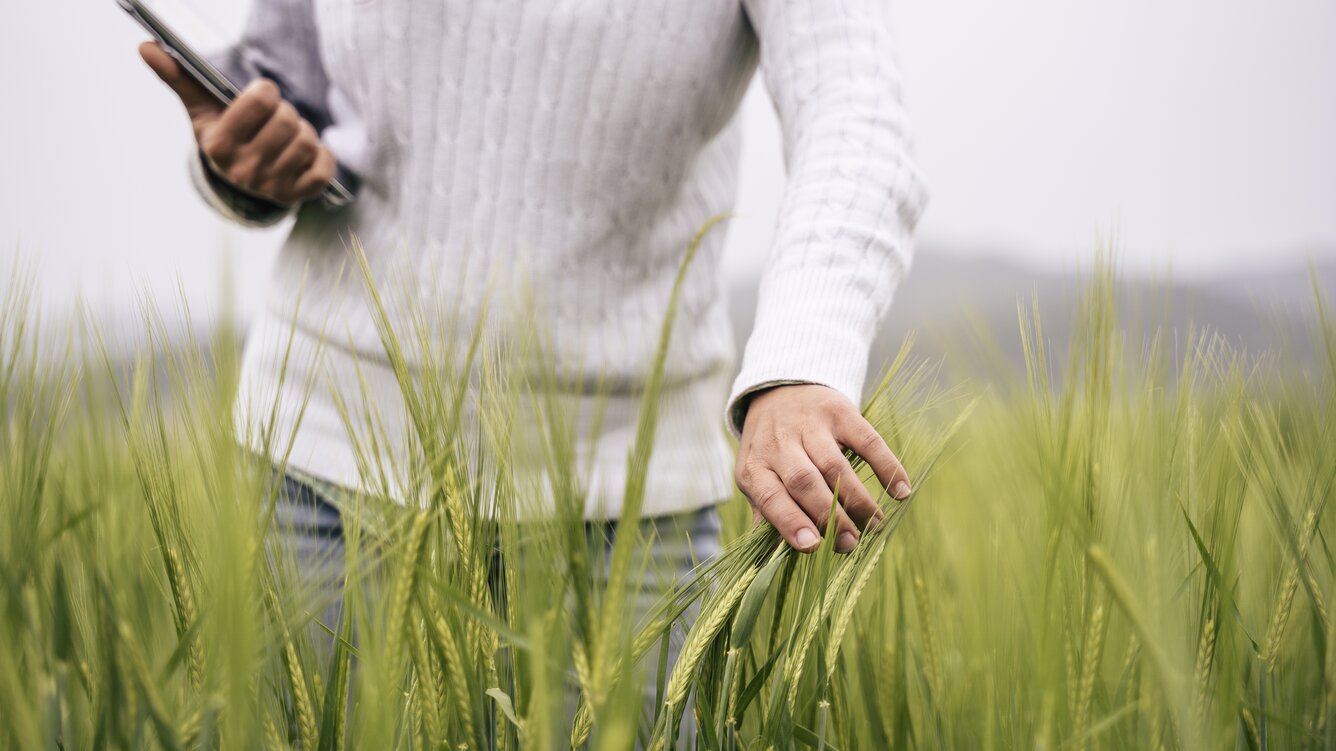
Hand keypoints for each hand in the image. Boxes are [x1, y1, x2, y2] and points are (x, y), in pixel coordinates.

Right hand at [139, 41, 335, 207]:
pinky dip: (322, 157)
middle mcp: (243, 171)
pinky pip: (322, 171)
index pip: (261, 100)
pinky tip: (306, 154)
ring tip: (287, 136)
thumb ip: (178, 77)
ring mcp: (270, 187)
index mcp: (219, 145)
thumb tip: (146, 47)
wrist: (234, 183)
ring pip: (307, 143)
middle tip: (276, 118)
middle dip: (286, 113)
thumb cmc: (221, 134)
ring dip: (304, 133)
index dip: (266, 91)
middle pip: (288, 121)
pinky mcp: (296, 197)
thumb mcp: (199, 109)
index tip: (260, 96)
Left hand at [734, 384, 911, 553]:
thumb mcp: (756, 477)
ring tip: (875, 525)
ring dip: (858, 499)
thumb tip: (776, 557)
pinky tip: (900, 490)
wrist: (779, 390)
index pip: (771, 498)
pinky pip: (866, 440)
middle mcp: (778, 444)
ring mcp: (809, 425)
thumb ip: (766, 514)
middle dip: (830, 517)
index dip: (791, 523)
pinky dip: (886, 466)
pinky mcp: (839, 412)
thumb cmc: (770, 448)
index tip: (813, 546)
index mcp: (755, 467)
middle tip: (851, 544)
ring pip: (835, 466)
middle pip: (804, 483)